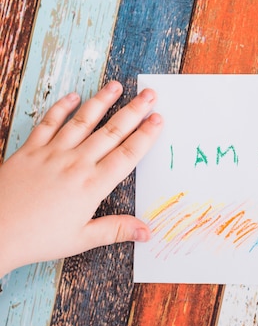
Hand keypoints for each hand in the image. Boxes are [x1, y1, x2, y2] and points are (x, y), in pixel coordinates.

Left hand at [0, 81, 161, 276]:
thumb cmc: (37, 238)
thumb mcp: (81, 239)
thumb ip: (116, 230)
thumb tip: (147, 231)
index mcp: (93, 185)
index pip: (128, 154)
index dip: (146, 135)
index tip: (159, 119)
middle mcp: (76, 163)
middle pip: (112, 131)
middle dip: (134, 111)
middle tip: (149, 95)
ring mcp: (53, 153)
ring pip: (83, 121)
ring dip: (102, 101)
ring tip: (116, 86)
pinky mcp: (30, 150)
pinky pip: (49, 122)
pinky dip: (62, 107)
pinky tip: (73, 96)